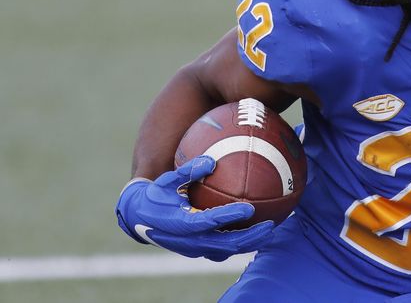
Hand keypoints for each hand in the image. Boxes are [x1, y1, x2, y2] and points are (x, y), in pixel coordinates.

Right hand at [115, 156, 274, 260]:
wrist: (140, 218)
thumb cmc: (157, 195)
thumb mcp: (167, 180)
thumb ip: (188, 170)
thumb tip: (211, 160)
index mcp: (181, 223)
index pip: (209, 221)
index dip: (229, 215)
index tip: (249, 207)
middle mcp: (189, 240)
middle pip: (225, 243)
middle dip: (249, 237)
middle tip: (270, 225)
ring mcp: (195, 248)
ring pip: (227, 250)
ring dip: (249, 243)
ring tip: (270, 232)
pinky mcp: (199, 249)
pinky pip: (223, 249)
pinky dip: (241, 243)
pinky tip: (257, 232)